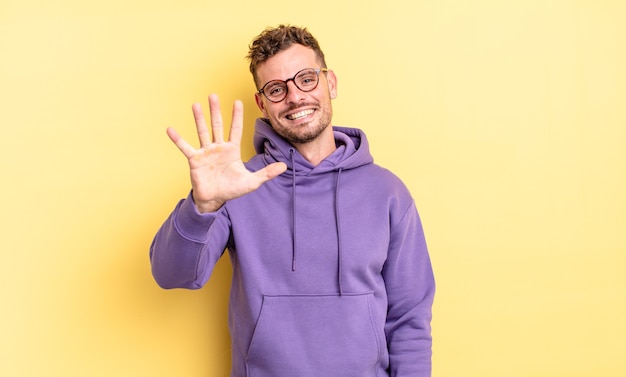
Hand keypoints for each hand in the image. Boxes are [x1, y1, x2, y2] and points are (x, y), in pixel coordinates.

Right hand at [167, 94, 286, 212]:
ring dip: (199, 118)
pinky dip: (178, 139)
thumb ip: (267, 173)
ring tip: (196, 104)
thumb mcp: (252, 182)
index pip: (235, 129)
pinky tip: (170, 129)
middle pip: (217, 125)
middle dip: (216, 111)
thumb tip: (284, 167)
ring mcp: (206, 152)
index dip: (236, 116)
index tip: (237, 101)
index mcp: (232, 150)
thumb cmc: (232, 189)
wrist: (215, 200)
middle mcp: (218, 148)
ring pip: (202, 132)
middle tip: (214, 95)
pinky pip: (185, 147)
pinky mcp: (195, 160)